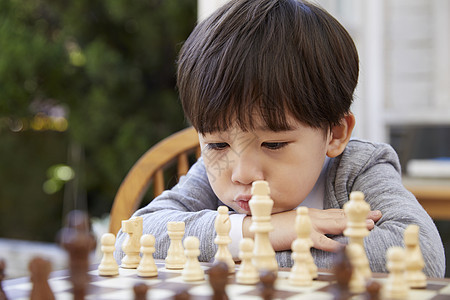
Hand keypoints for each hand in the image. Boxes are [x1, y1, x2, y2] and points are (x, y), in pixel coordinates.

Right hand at [242, 208, 381, 251]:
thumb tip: (323, 230)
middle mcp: (314, 216)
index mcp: (313, 214)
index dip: (353, 212)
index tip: (369, 211)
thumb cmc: (276, 226)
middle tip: (378, 215)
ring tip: (370, 226)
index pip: (337, 212)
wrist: (256, 227)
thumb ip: (310, 224)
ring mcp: (309, 225)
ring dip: (353, 225)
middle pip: (341, 215)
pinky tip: (346, 246)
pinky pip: (322, 241)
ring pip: (336, 224)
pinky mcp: (303, 235)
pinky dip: (335, 244)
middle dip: (360, 215)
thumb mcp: (297, 223)